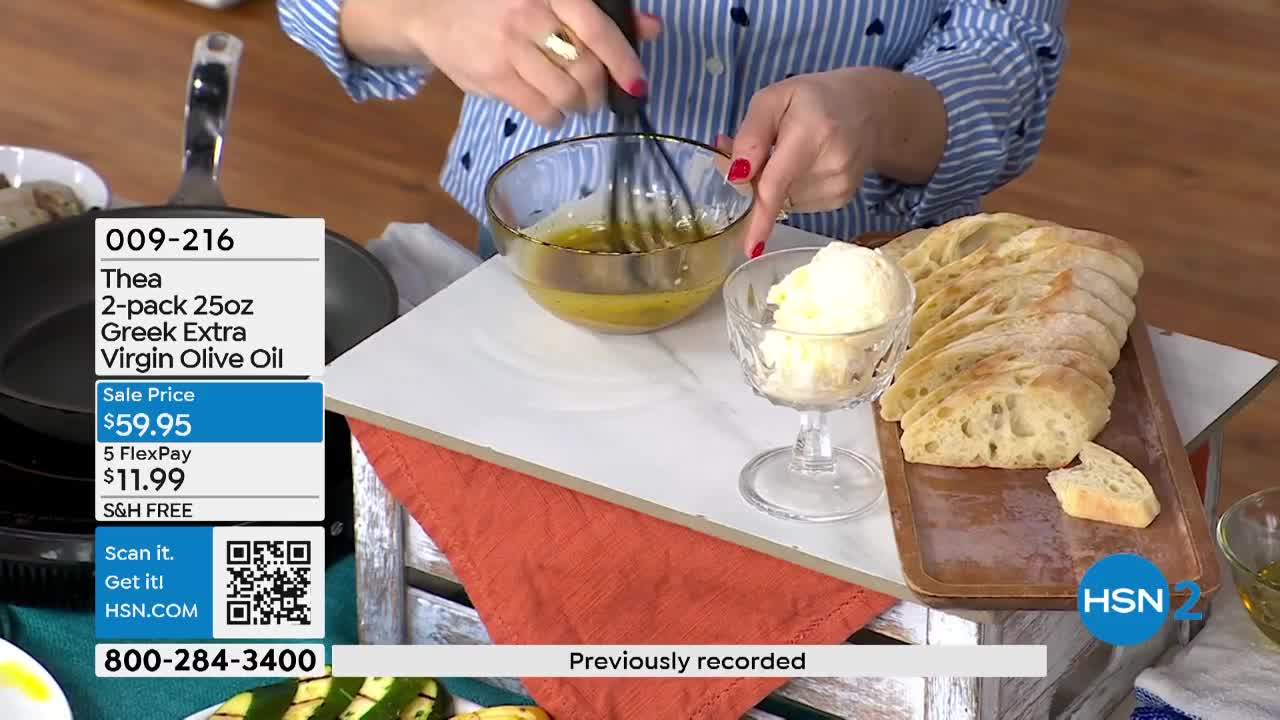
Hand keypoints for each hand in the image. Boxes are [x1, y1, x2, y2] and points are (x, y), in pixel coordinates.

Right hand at [340, 0, 660, 127]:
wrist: (432, 13)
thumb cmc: (500, 4)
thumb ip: (598, 13)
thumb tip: (651, 28)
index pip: (596, 28)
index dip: (623, 59)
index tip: (637, 83)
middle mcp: (528, 16)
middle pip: (584, 68)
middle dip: (599, 91)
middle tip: (597, 95)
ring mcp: (508, 49)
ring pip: (564, 93)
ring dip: (579, 106)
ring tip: (576, 103)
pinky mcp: (492, 77)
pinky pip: (539, 110)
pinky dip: (554, 117)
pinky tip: (552, 110)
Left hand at [716, 68, 888, 256]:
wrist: (869, 109)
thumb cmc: (815, 100)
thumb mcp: (774, 98)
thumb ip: (751, 134)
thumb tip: (734, 174)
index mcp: (811, 133)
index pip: (778, 182)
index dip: (760, 217)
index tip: (750, 247)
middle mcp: (830, 165)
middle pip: (774, 193)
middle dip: (753, 180)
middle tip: (759, 149)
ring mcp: (839, 187)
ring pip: (784, 202)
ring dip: (773, 186)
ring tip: (788, 153)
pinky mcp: (841, 199)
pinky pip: (798, 205)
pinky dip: (791, 191)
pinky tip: (804, 167)